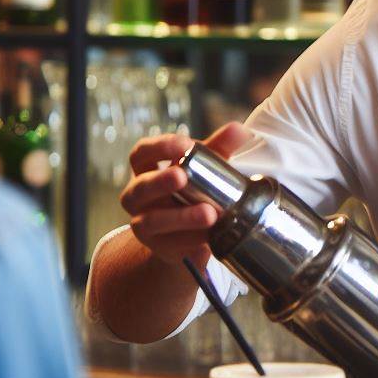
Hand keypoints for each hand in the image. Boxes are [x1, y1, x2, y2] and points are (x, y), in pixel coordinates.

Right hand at [120, 122, 250, 266]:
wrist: (186, 233)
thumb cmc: (192, 189)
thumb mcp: (203, 166)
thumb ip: (218, 148)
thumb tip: (240, 129)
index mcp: (145, 169)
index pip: (141, 153)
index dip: (159, 147)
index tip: (184, 144)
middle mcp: (137, 196)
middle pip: (141, 187)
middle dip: (160, 181)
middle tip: (182, 176)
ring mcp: (144, 223)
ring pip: (153, 221)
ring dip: (182, 216)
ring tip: (209, 213)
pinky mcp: (158, 247)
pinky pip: (174, 244)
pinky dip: (194, 238)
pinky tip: (212, 234)